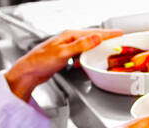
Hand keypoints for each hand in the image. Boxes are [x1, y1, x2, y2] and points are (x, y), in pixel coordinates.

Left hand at [5, 29, 123, 100]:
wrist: (28, 72)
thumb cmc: (40, 61)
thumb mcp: (63, 53)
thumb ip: (81, 45)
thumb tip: (96, 38)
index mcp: (69, 36)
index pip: (93, 33)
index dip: (108, 33)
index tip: (119, 33)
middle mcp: (68, 40)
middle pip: (91, 37)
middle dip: (105, 39)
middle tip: (118, 40)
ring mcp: (66, 48)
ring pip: (86, 46)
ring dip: (97, 47)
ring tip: (107, 49)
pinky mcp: (64, 56)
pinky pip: (80, 54)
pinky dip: (87, 57)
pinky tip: (87, 61)